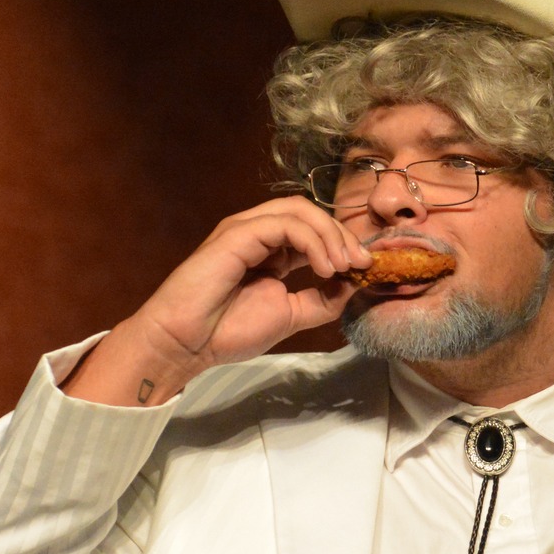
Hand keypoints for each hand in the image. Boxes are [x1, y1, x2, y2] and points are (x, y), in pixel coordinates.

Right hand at [62, 196, 371, 405]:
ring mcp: (245, 230)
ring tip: (343, 266)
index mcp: (270, 250)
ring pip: (300, 210)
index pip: (315, 230)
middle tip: (362, 263)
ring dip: (330, 235)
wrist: (187, 344)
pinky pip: (284, 224)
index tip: (367, 268)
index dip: (344, 243)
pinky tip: (323, 268)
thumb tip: (354, 285)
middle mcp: (258, 233)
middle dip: (343, 235)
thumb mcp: (290, 316)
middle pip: (311, 213)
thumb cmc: (227, 331)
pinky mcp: (237, 234)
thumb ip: (321, 300)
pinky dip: (312, 241)